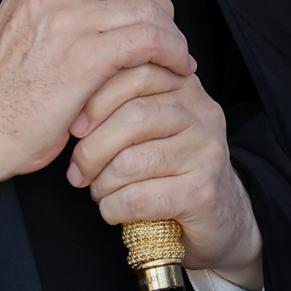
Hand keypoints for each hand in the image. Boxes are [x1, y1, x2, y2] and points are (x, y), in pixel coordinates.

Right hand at [0, 0, 193, 201]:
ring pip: (147, 7)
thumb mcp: (22, 23)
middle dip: (160, 0)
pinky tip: (175, 68)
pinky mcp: (85, 58)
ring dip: (172, 33)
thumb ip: (60, 2)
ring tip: (176, 55)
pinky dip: (173, 53)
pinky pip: (149, 40)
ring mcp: (67, 21)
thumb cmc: (2, 88)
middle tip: (165, 28)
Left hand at [68, 64, 263, 289]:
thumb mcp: (152, 126)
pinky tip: (114, 210)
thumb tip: (71, 107)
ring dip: (101, 184)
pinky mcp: (203, 192)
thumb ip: (124, 103)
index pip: (136, 73)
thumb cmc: (171, 168)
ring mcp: (206, 152)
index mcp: (185, 87)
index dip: (96, 99)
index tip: (75, 127)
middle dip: (91, 149)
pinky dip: (113, 208)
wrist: (219, 216)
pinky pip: (138, 198)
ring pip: (130, 162)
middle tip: (78, 171)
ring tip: (99, 191)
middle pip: (131, 117)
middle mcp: (201, 113)